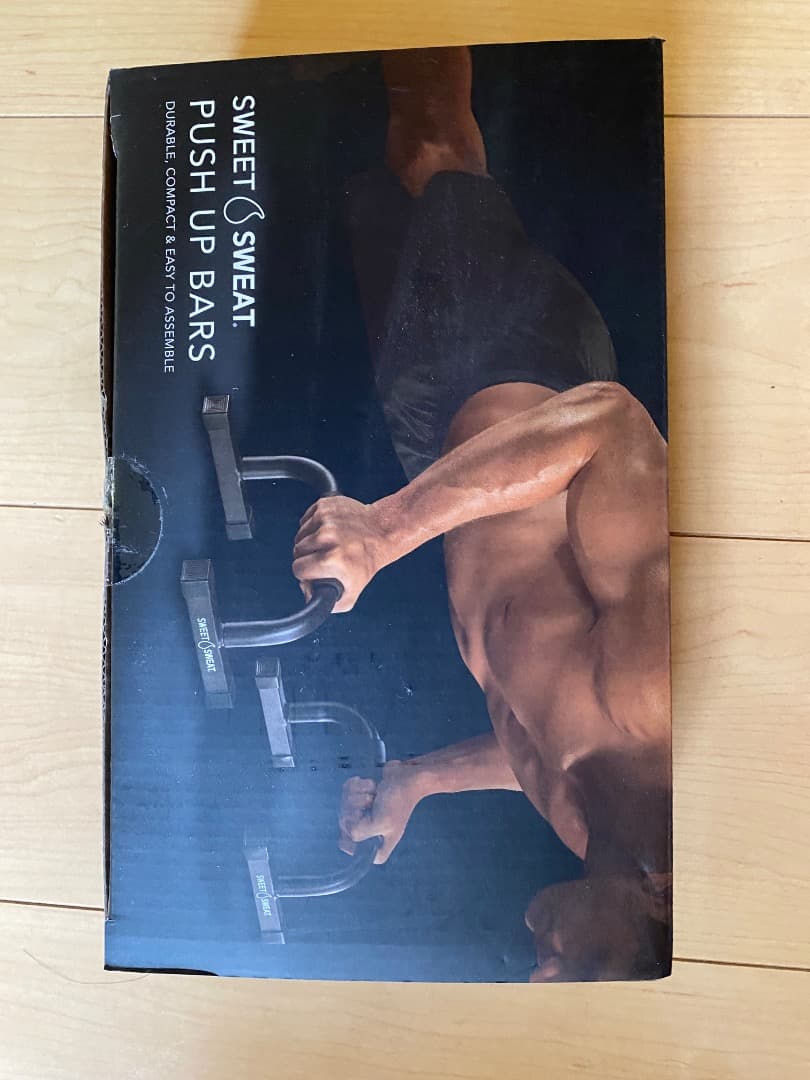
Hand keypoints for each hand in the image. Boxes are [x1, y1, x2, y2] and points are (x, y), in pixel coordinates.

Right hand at [293, 495, 394, 611]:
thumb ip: (330, 602)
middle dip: (307, 557)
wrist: (381, 530)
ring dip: (310, 541)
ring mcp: (325, 518)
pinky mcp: (324, 505)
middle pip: (297, 551)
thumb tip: (309, 597)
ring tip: (329, 543)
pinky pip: (305, 520)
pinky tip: (330, 531)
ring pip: (300, 535)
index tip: (316, 570)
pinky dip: (313, 526)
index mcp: (332, 559)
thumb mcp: (353, 590)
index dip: (306, 572)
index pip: (298, 569)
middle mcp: (327, 536)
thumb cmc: (368, 559)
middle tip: (325, 557)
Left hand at [338, 762, 421, 863]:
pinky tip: (369, 784)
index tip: (357, 826)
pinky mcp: (363, 796)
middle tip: (367, 802)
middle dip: (353, 809)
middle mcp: (371, 829)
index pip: (357, 852)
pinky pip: (347, 792)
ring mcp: (366, 812)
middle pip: (345, 825)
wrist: (407, 776)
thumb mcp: (381, 823)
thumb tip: (349, 831)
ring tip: (371, 793)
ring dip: (356, 795)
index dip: (352, 843)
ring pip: (345, 806)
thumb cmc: (397, 801)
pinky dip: (357, 786)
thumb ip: (361, 832)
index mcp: (380, 842)